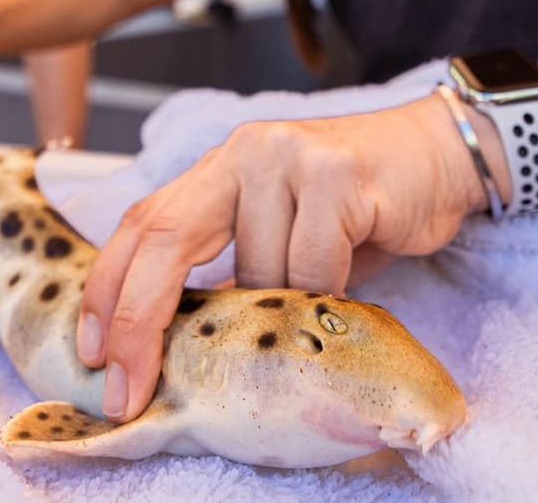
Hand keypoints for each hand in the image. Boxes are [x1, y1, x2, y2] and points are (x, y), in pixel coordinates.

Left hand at [75, 93, 490, 421]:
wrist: (443, 154)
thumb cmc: (363, 205)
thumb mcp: (283, 227)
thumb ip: (235, 262)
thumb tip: (177, 342)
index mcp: (220, 165)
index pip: (143, 222)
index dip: (109, 288)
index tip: (94, 352)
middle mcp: (244, 152)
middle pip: (166, 239)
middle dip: (138, 321)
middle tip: (128, 385)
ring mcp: (288, 157)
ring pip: (258, 272)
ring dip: (280, 309)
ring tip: (316, 299)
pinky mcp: (336, 175)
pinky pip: (313, 266)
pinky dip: (326, 292)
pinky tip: (349, 280)